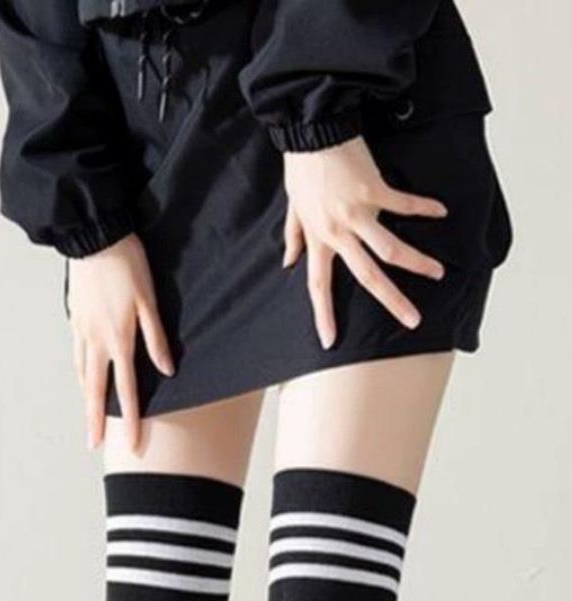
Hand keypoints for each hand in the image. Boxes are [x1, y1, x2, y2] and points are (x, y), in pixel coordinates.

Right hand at [67, 234, 174, 452]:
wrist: (93, 235)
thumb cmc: (126, 263)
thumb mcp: (148, 300)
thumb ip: (156, 338)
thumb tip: (166, 370)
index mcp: (118, 339)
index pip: (125, 389)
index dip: (129, 418)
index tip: (128, 443)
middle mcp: (95, 340)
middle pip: (95, 390)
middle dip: (95, 421)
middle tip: (93, 444)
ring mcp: (81, 330)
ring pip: (83, 373)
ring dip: (86, 399)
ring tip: (90, 417)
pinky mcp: (75, 318)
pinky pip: (77, 354)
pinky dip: (80, 373)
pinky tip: (83, 377)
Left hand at [282, 136, 447, 348]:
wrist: (312, 130)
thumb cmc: (302, 167)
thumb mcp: (292, 207)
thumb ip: (294, 236)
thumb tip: (289, 263)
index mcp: (318, 239)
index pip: (318, 286)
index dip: (324, 314)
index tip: (330, 341)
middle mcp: (338, 232)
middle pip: (367, 276)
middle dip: (392, 301)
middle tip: (413, 321)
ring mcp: (358, 212)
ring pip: (391, 248)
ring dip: (417, 262)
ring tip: (437, 273)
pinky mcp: (375, 189)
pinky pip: (403, 204)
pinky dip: (423, 208)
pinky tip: (440, 212)